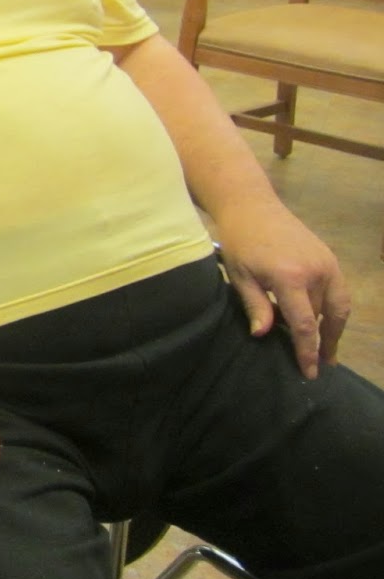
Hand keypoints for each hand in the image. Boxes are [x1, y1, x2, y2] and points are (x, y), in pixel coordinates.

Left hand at [215, 197, 349, 377]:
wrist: (252, 206)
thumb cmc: (240, 241)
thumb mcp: (240, 276)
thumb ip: (255, 306)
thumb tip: (263, 336)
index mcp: (290, 277)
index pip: (304, 325)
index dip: (307, 351)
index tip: (309, 372)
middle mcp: (316, 271)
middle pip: (324, 318)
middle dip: (323, 344)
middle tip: (320, 366)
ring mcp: (327, 263)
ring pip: (337, 306)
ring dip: (333, 329)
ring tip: (326, 351)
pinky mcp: (330, 258)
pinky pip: (338, 291)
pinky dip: (334, 310)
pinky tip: (324, 323)